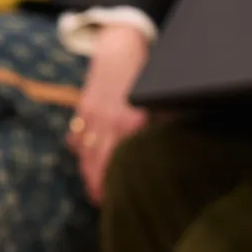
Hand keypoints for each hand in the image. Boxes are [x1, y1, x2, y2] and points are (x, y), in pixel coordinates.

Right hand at [67, 23, 150, 204]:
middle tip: (103, 203)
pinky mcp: (82, 110)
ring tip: (94, 191)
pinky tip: (85, 163)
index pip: (118, 163)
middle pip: (97, 164)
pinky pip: (76, 138)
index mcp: (130, 123)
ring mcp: (91, 117)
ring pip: (84, 154)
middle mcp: (108, 123)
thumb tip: (175, 149)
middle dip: (98, 186)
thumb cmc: (145, 74)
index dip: (115, 184)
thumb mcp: (159, 100)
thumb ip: (164, 125)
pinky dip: (79, 152)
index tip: (119, 199)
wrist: (119, 47)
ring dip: (88, 174)